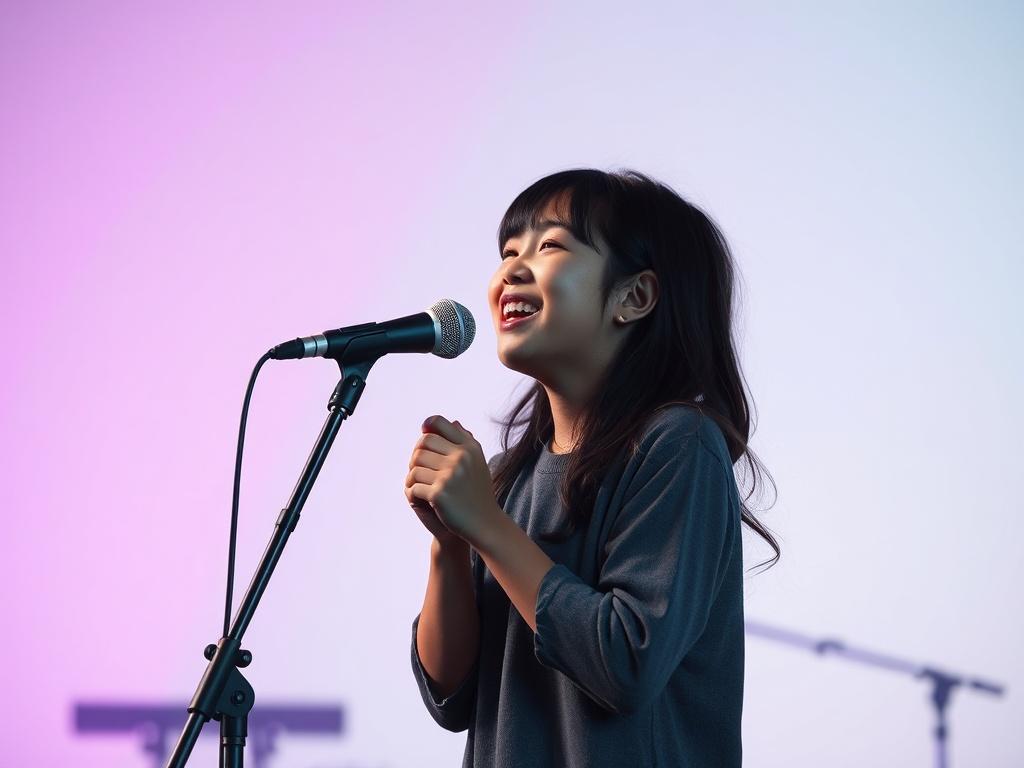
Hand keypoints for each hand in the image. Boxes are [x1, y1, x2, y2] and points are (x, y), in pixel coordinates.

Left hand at [404, 414, 500, 546]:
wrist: (485, 523)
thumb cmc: (477, 492)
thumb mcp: (476, 462)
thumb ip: (464, 441)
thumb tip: (452, 420)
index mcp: (469, 447)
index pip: (439, 424)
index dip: (427, 426)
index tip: (424, 434)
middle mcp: (461, 458)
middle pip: (422, 444)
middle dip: (417, 457)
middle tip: (420, 470)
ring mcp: (450, 476)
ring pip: (414, 467)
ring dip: (412, 478)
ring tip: (418, 486)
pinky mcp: (439, 494)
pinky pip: (413, 487)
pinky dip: (413, 494)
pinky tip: (420, 499)